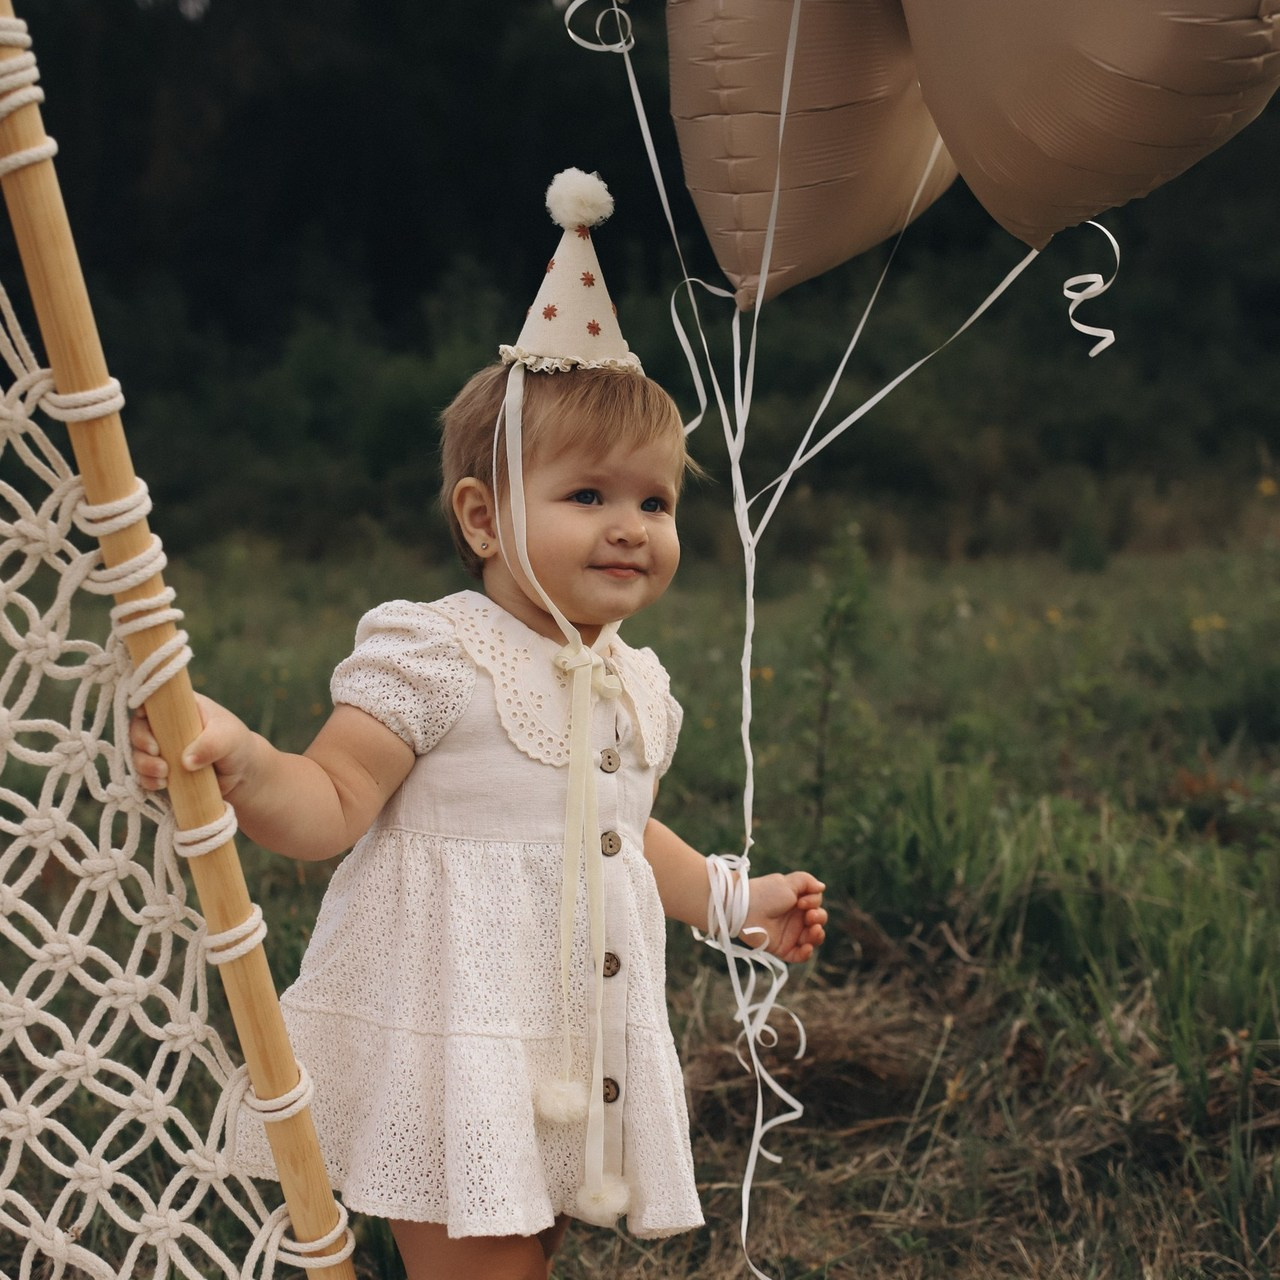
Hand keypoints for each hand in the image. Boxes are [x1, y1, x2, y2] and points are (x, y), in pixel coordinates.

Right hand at [130, 693, 257, 797]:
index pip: (151, 701)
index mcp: (179, 707)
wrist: (242, 774)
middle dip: (141, 743)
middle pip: (138, 729)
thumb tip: (186, 762)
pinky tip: (161, 785)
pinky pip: (144, 776)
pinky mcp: (162, 771)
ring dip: (144, 765)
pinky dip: (147, 781)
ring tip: (164, 775)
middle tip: (157, 754)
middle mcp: (165, 726)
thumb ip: (211, 745)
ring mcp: (162, 750)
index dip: (142, 710)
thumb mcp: (229, 739)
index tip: (149, 725)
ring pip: (138, 754)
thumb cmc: (236, 745)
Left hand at [741, 871, 827, 963]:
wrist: (744, 908)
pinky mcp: (782, 948)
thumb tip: (822, 887)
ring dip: (817, 936)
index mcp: (796, 902)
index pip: (816, 906)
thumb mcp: (789, 882)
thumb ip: (807, 881)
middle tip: (809, 916)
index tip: (802, 902)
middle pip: (817, 923)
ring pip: (812, 940)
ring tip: (813, 930)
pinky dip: (806, 953)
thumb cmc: (766, 893)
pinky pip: (799, 956)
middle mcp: (794, 919)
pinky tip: (807, 947)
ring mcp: (789, 934)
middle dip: (819, 919)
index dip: (815, 904)